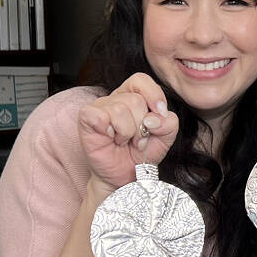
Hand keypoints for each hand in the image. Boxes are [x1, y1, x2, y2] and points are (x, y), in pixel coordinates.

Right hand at [78, 73, 178, 195]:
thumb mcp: (166, 137)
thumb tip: (154, 118)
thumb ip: (169, 123)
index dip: (153, 95)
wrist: (127, 175)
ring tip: (125, 141)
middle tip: (138, 139)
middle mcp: (115, 98)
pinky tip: (111, 138)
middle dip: (142, 126)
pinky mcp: (87, 118)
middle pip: (135, 100)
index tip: (161, 113)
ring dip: (128, 132)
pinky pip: (101, 117)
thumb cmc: (142, 153)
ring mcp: (99, 107)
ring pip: (120, 110)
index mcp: (134, 96)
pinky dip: (112, 132)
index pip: (141, 80)